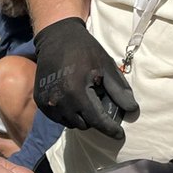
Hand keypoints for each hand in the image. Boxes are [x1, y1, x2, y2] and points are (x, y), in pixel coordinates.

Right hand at [33, 18, 137, 138]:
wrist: (57, 38)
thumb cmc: (85, 50)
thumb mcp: (106, 67)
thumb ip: (119, 90)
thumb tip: (132, 110)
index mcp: (77, 92)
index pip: (97, 120)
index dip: (110, 129)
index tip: (120, 135)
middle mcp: (59, 101)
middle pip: (84, 124)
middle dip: (95, 119)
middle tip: (99, 102)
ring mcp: (47, 102)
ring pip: (71, 123)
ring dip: (81, 118)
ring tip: (86, 99)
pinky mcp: (40, 101)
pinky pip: (58, 118)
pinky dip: (68, 114)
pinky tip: (73, 99)